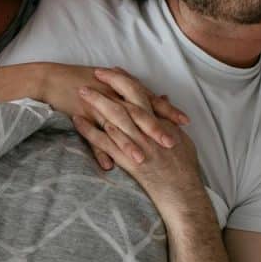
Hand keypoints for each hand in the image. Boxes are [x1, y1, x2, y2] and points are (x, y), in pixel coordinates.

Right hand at [42, 64, 188, 169]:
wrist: (52, 79)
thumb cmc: (81, 80)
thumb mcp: (110, 83)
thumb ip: (134, 91)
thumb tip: (160, 96)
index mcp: (121, 89)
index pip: (149, 100)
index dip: (167, 110)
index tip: (184, 122)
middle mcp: (112, 97)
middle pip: (138, 114)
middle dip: (155, 129)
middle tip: (172, 143)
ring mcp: (97, 107)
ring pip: (117, 127)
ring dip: (130, 145)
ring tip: (143, 161)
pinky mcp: (81, 116)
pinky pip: (92, 136)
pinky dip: (99, 151)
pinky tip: (108, 166)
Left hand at [72, 71, 199, 207]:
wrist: (181, 191)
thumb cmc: (184, 166)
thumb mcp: (182, 138)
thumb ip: (169, 118)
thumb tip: (162, 99)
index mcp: (158, 122)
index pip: (139, 93)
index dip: (124, 80)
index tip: (112, 70)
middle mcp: (145, 130)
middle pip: (122, 101)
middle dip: (107, 86)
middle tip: (92, 74)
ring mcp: (134, 144)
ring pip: (110, 117)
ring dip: (95, 103)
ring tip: (80, 91)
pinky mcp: (124, 159)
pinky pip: (102, 142)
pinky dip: (88, 130)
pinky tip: (76, 121)